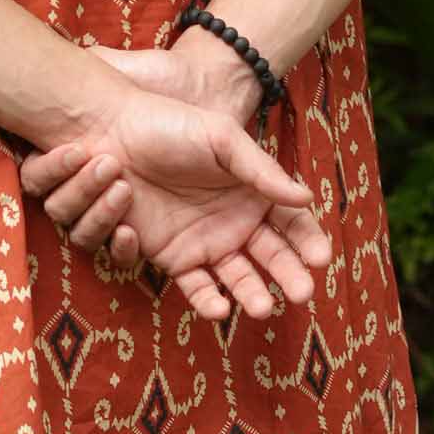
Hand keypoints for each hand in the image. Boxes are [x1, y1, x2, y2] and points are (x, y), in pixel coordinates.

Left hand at [20, 45, 330, 322]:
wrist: (112, 134)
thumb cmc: (169, 126)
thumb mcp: (222, 138)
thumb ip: (261, 170)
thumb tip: (305, 198)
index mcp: (253, 193)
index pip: (292, 223)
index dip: (309, 242)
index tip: (321, 259)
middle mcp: (234, 222)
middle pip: (271, 257)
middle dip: (288, 276)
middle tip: (301, 294)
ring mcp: (203, 242)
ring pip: (236, 277)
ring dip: (250, 294)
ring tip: (261, 307)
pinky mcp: (169, 256)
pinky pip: (193, 285)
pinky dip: (206, 299)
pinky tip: (219, 306)